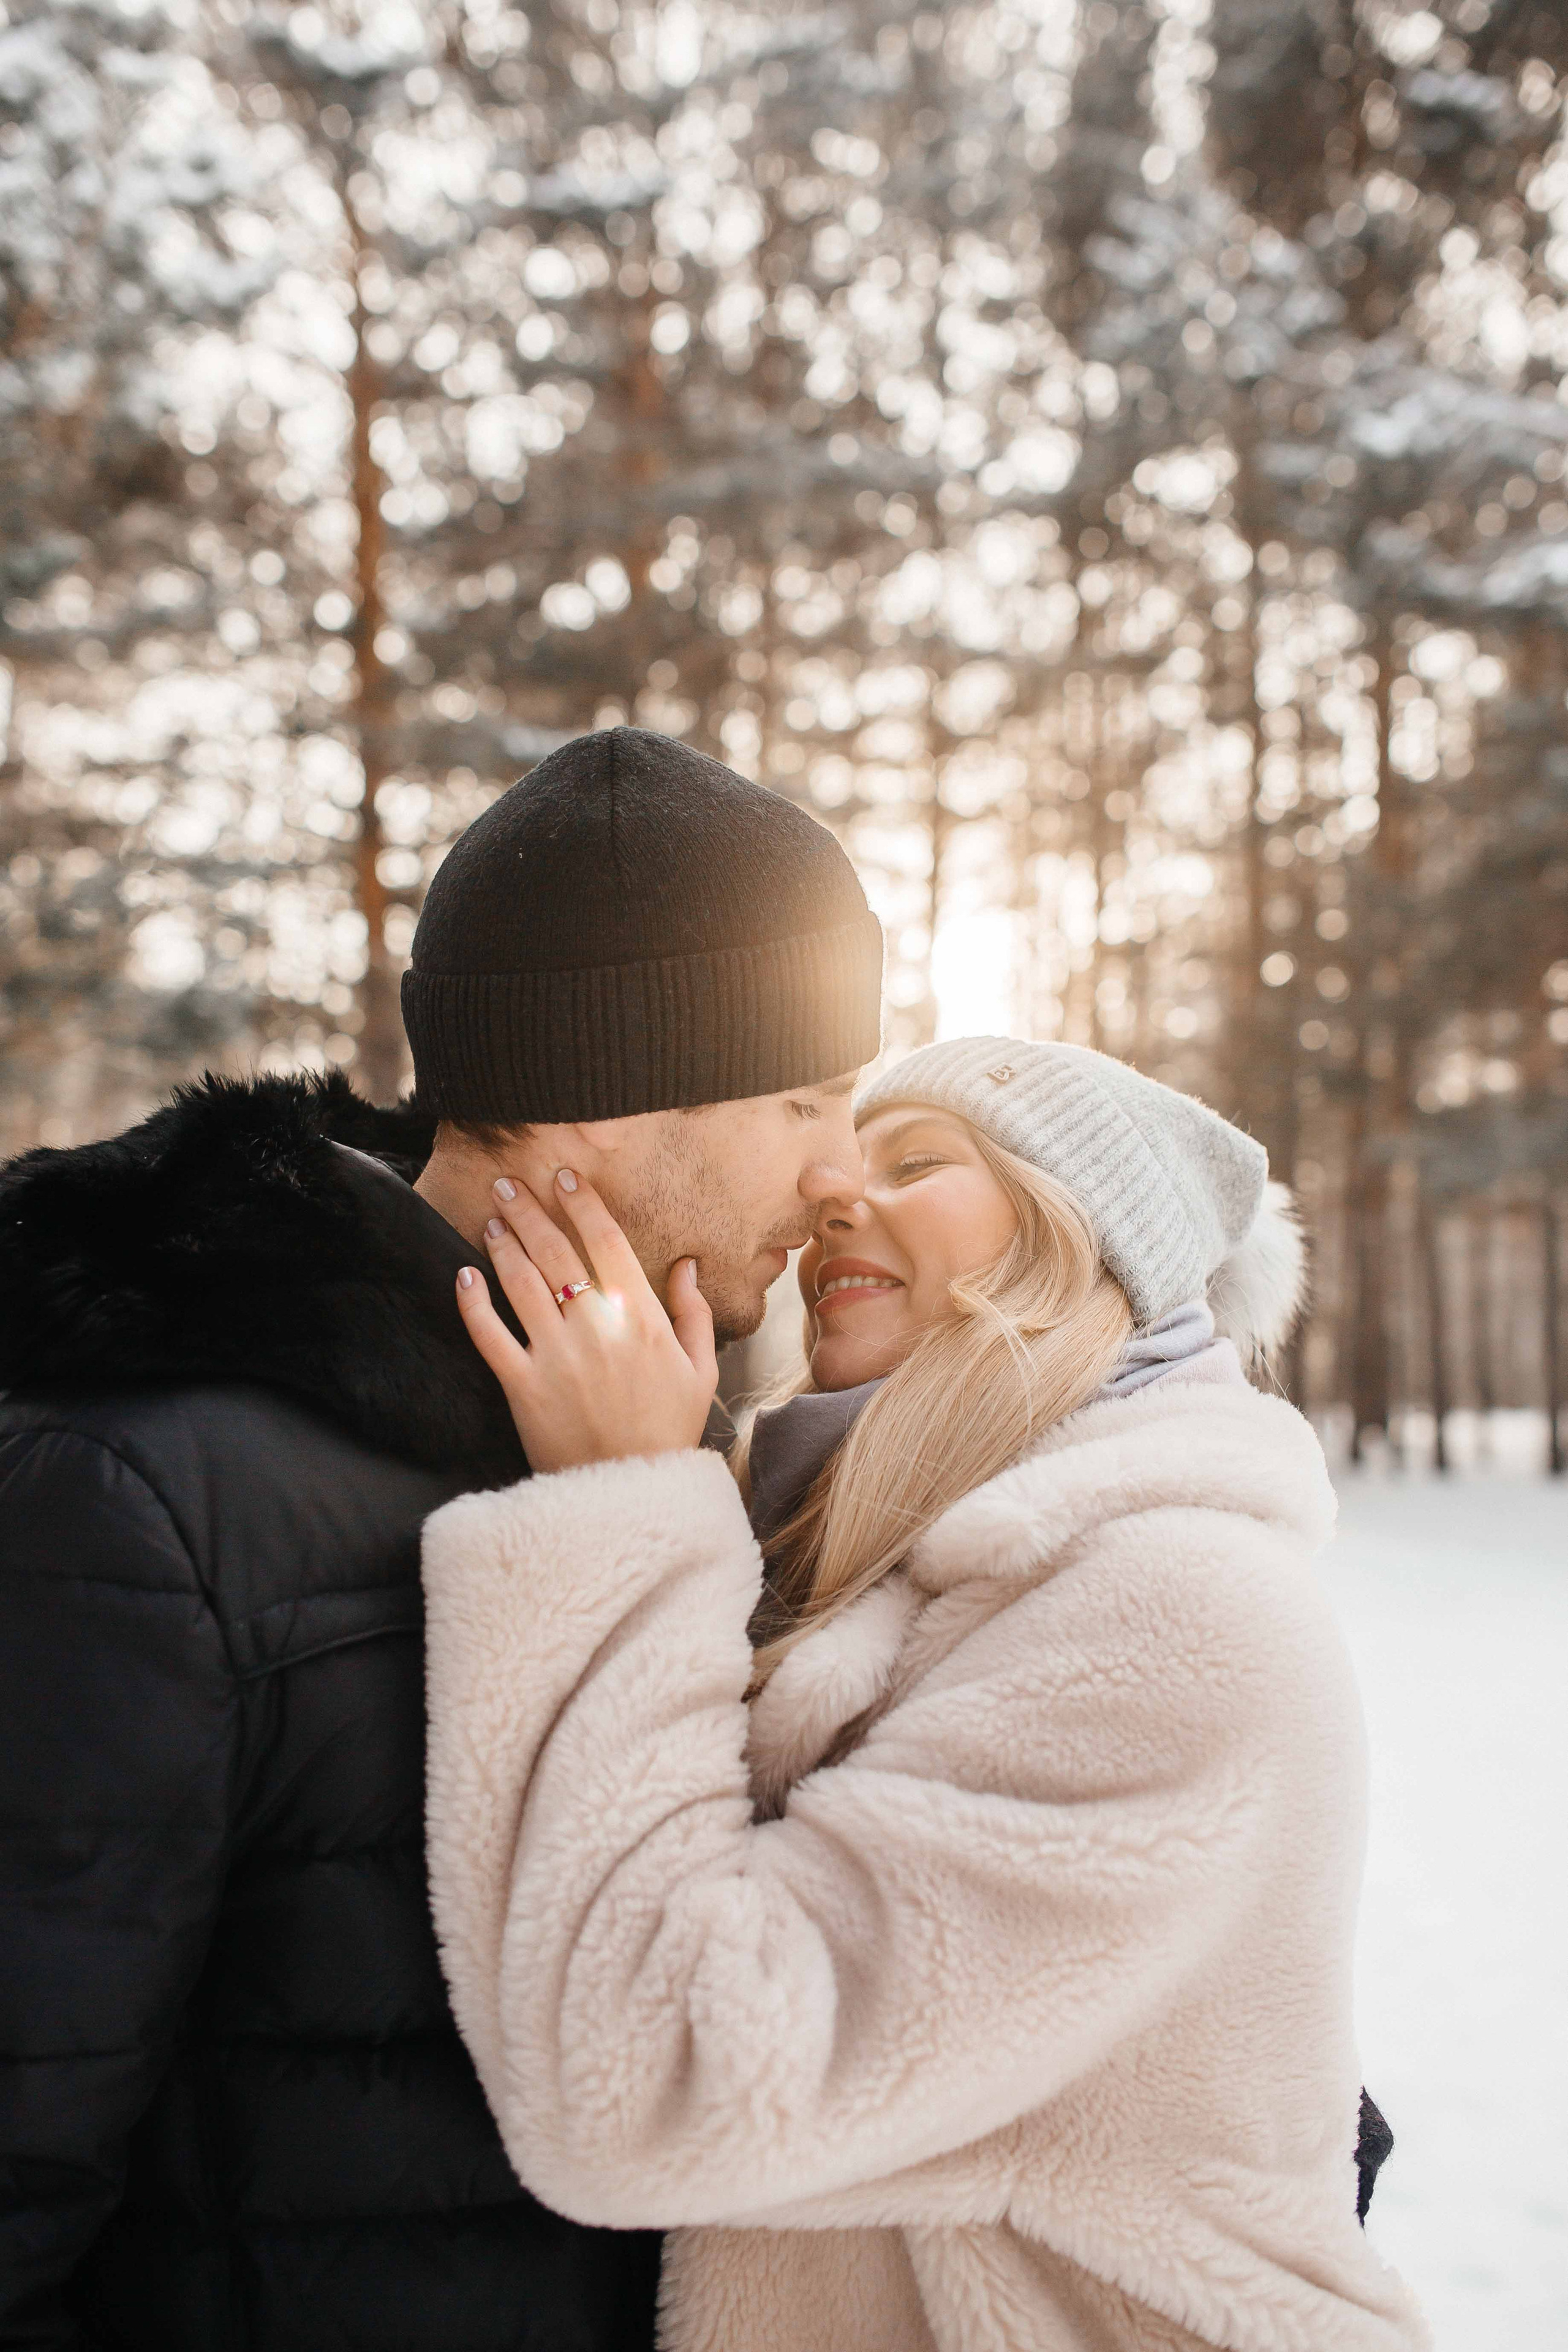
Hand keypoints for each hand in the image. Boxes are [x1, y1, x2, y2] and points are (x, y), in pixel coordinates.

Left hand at [455, 1169, 717, 1473]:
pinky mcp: (522, 1386)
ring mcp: (555, 1356)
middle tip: (510, 1183)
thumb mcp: (700, 1371)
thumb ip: (694, 1314)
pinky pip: (489, 1335)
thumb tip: (687, 1265)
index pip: (606, 1242)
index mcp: (641, 1320)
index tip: (564, 1176)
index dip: (582, 1203)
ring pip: (520, 1283)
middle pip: (555, 1252)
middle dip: (530, 1210)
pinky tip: (464, 1275)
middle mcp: (595, 1328)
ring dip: (503, 1244)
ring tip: (493, 1217)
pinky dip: (473, 1302)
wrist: (630, 1495)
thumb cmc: (667, 1431)